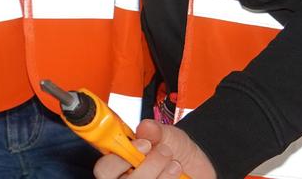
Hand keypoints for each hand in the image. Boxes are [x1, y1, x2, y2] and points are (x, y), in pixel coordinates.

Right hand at [91, 120, 215, 178]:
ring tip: (175, 164)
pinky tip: (176, 176)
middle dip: (147, 167)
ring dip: (162, 175)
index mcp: (121, 163)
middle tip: (164, 152)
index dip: (119, 159)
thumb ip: (155, 131)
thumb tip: (145, 127)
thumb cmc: (178, 154)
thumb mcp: (169, 135)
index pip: (104, 168)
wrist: (198, 171)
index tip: (144, 145)